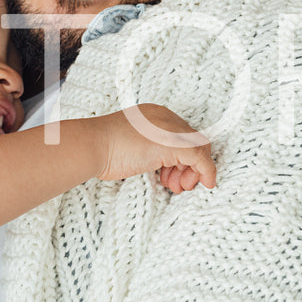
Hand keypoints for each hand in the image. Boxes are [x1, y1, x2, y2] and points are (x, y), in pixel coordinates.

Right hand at [94, 104, 216, 190]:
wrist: (94, 144)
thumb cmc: (103, 148)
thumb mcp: (131, 146)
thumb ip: (150, 151)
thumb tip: (164, 168)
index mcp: (155, 114)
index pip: (181, 135)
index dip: (182, 158)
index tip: (173, 176)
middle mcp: (166, 117)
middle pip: (192, 142)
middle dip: (189, 167)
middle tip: (179, 185)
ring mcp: (171, 129)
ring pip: (199, 150)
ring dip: (194, 173)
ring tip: (177, 187)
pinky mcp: (175, 143)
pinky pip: (201, 158)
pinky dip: (207, 172)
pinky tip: (206, 183)